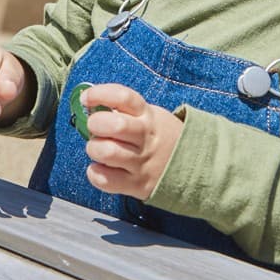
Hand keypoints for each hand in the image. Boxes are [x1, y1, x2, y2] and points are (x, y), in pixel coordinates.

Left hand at [79, 82, 183, 200]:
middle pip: (115, 125)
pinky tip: (101, 168)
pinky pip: (106, 180)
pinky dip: (96, 173)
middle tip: (94, 127)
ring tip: (98, 149)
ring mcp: (142, 162)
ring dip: (94, 148)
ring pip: (108, 152)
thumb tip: (88, 105)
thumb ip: (122, 111)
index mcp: (147, 115)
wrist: (193, 166)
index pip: (123, 97)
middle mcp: (145, 137)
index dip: (99, 94)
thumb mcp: (149, 116)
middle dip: (95, 123)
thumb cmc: (157, 137)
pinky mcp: (137, 185)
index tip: (86, 98)